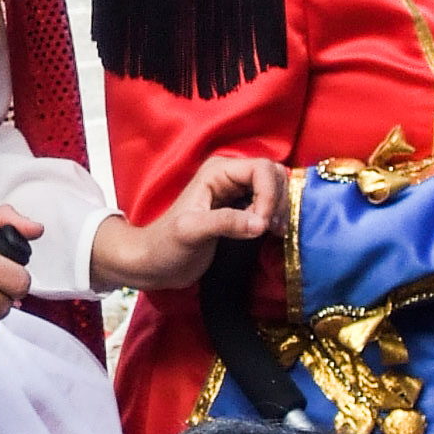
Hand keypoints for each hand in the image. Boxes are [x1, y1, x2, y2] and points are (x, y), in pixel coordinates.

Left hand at [91, 157, 287, 292]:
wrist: (154, 263)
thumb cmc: (165, 246)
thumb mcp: (191, 232)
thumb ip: (225, 223)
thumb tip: (261, 223)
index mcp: (218, 171)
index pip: (262, 170)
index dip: (270, 195)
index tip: (262, 224)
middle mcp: (230, 175)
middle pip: (274, 174)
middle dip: (278, 200)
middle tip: (270, 229)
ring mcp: (237, 191)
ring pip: (276, 188)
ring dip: (280, 209)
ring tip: (269, 232)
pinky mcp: (241, 208)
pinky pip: (270, 203)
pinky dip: (275, 216)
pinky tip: (268, 233)